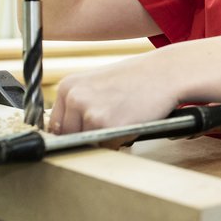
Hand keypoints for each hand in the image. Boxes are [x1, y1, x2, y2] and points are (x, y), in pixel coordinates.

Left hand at [49, 52, 179, 137]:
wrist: (165, 73)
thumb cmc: (136, 78)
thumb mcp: (97, 85)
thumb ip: (78, 104)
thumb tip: (64, 132)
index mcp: (68, 86)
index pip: (55, 125)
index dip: (72, 133)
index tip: (84, 134)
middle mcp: (74, 98)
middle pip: (68, 138)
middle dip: (87, 138)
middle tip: (109, 126)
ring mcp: (90, 113)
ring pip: (88, 144)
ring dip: (104, 141)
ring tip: (122, 120)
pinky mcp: (108, 126)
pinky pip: (107, 147)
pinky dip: (119, 142)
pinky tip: (130, 122)